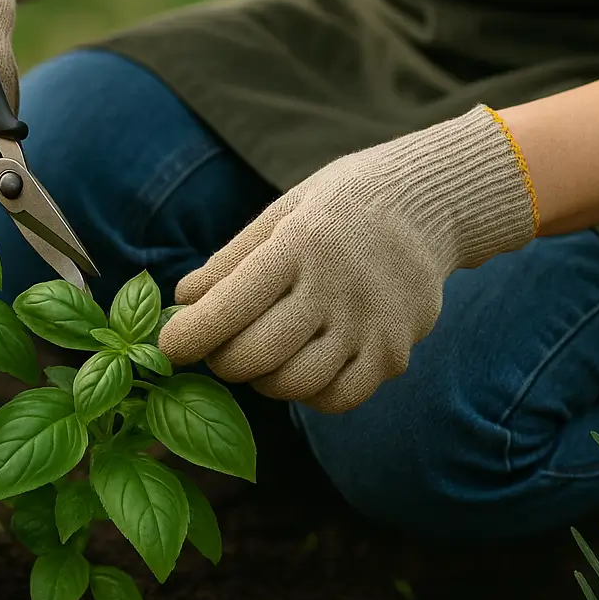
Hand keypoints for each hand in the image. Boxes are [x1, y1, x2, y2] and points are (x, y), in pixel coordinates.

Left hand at [157, 106, 538, 413]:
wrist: (430, 201)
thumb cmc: (341, 204)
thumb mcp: (283, 211)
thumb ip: (232, 259)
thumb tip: (182, 299)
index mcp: (298, 245)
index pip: (227, 307)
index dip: (187, 336)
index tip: (168, 346)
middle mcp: (335, 287)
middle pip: (255, 356)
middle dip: (221, 361)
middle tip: (219, 349)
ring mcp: (369, 324)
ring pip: (293, 384)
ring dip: (263, 380)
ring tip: (264, 353)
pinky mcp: (394, 352)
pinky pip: (338, 398)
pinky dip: (309, 393)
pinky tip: (304, 366)